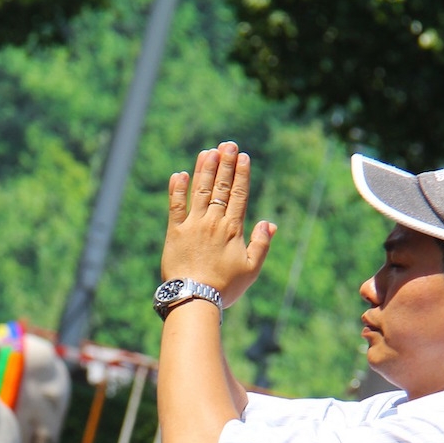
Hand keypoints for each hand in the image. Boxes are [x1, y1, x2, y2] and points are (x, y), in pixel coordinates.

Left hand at [160, 141, 274, 308]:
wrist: (194, 298)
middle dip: (225, 164)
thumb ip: (261, 244)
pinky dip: (177, 189)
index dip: (241, 174)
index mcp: (232, 229)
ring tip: (208, 151)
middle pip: (221, 187)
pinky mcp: (174, 232)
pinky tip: (180, 174)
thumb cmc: (224, 288)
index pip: (239, 195)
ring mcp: (193, 225)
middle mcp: (213, 222)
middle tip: (227, 144)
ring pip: (199, 190)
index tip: (243, 156)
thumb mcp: (251, 269)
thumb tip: (269, 223)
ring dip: (204, 169)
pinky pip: (175, 206)